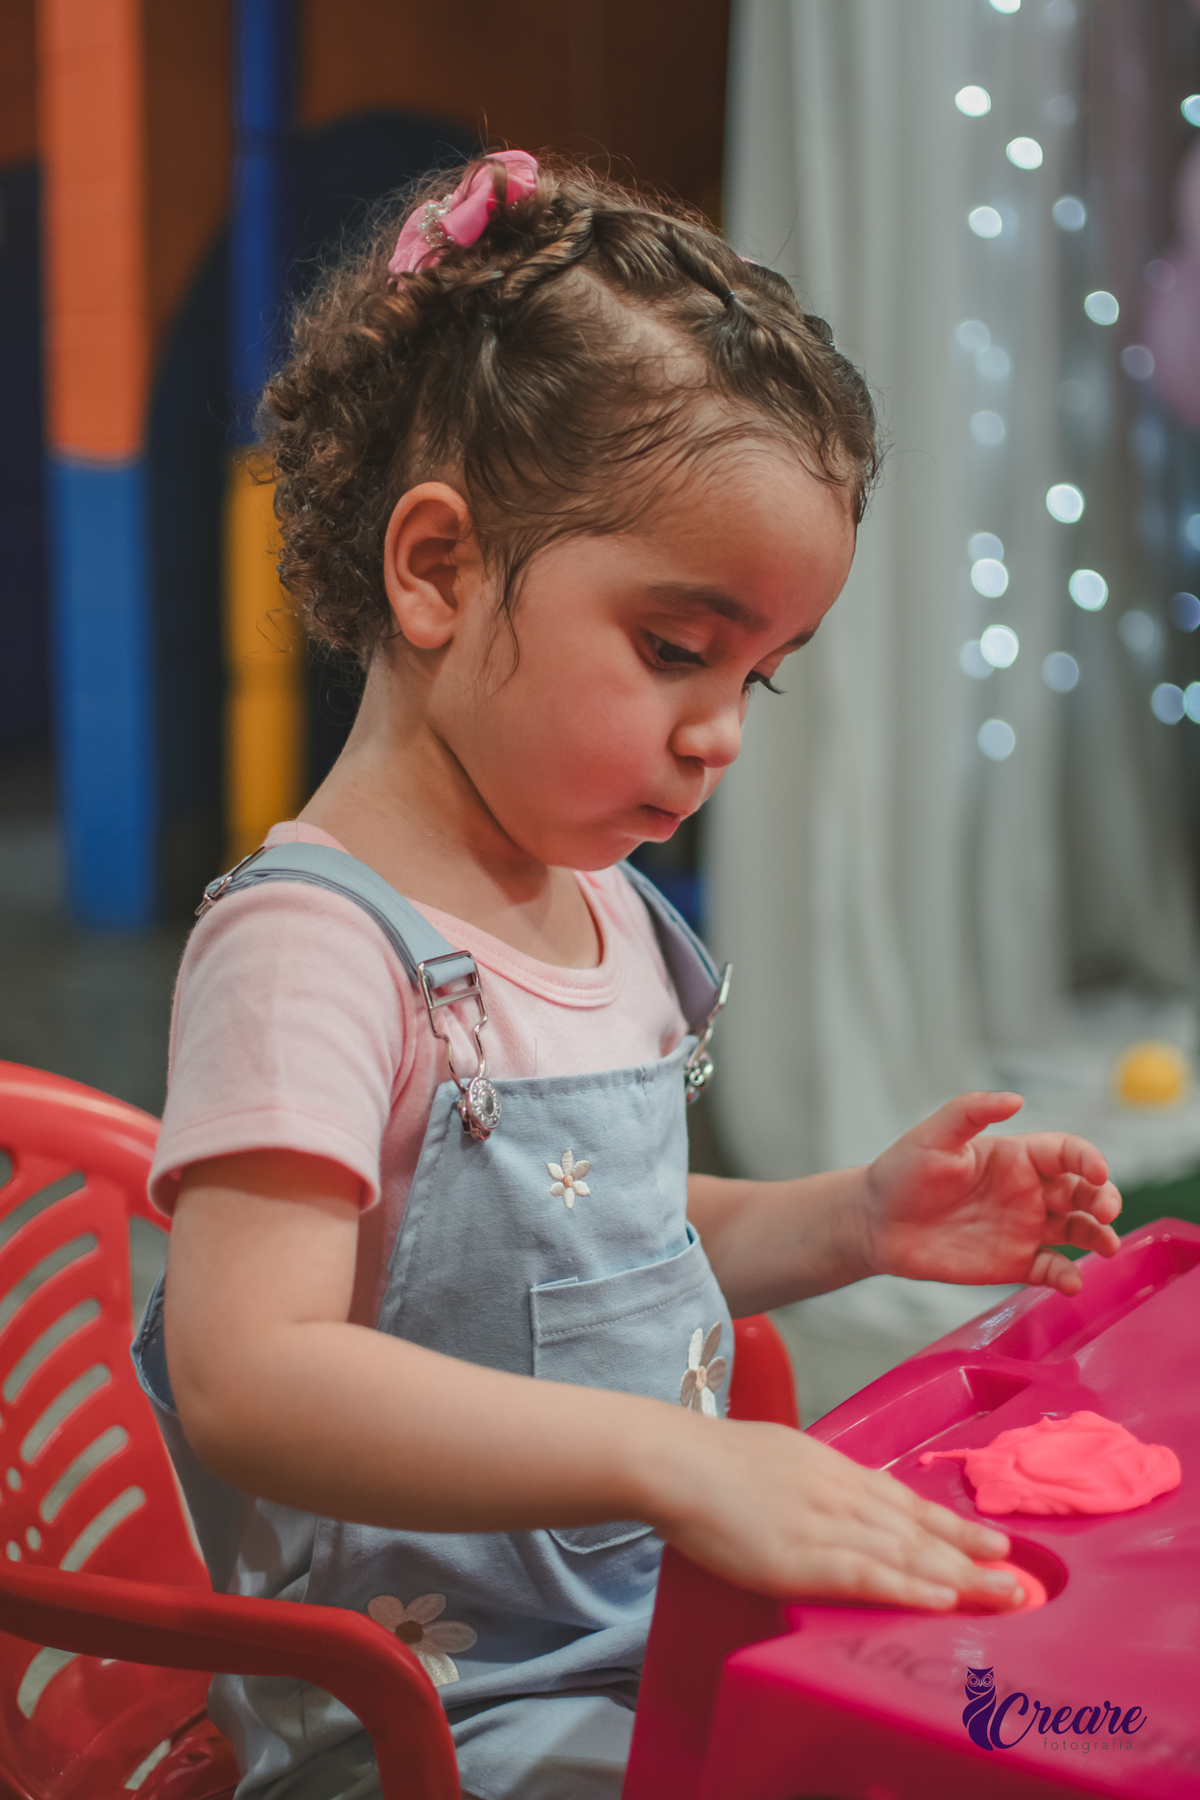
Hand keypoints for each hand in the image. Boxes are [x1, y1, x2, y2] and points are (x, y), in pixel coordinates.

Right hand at [659, 1416, 1021, 1609]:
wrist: (674, 1459)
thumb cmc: (714, 1460)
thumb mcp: (780, 1455)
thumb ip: (815, 1480)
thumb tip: (839, 1498)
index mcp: (832, 1469)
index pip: (906, 1501)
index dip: (954, 1525)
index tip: (994, 1542)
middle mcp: (839, 1493)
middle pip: (917, 1529)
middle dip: (971, 1556)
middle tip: (1017, 1579)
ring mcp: (822, 1524)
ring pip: (904, 1552)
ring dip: (958, 1576)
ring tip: (1000, 1595)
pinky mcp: (799, 1557)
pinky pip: (865, 1575)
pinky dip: (907, 1587)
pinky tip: (940, 1598)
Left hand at [860, 1092, 1121, 1294]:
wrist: (876, 1223)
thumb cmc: (902, 1172)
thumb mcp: (933, 1135)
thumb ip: (971, 1111)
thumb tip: (1015, 1098)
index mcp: (1016, 1156)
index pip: (1067, 1152)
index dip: (1088, 1159)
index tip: (1096, 1171)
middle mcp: (1028, 1190)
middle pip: (1083, 1191)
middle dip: (1104, 1198)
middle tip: (1107, 1212)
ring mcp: (1023, 1227)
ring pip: (1078, 1230)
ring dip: (1099, 1236)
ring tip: (1107, 1246)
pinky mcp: (1013, 1262)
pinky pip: (1051, 1269)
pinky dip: (1068, 1275)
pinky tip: (1071, 1281)